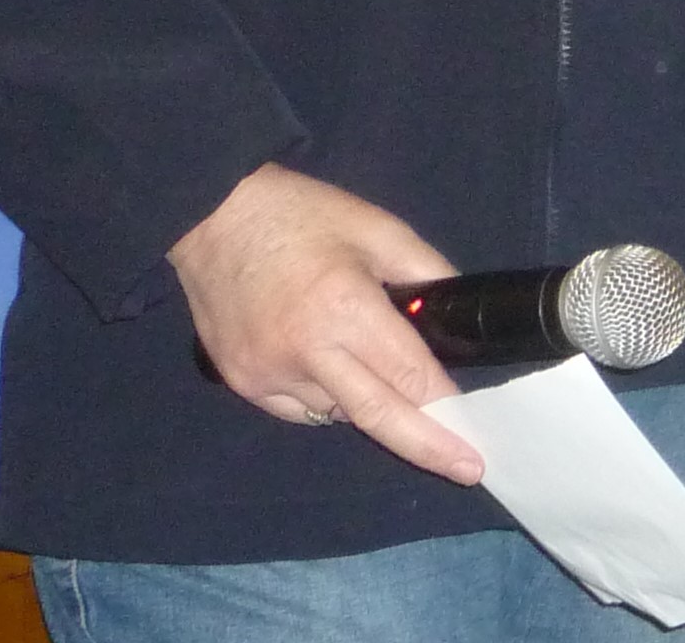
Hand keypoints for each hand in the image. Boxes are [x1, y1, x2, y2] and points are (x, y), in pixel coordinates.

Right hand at [168, 161, 484, 484]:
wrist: (209, 215)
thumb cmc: (299, 213)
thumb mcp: (376, 227)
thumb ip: (423, 269)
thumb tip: (456, 310)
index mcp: (343, 308)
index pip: (408, 375)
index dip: (445, 405)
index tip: (475, 435)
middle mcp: (305, 353)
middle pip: (378, 416)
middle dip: (428, 447)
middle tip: (469, 471)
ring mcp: (268, 375)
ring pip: (338, 412)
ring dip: (368, 402)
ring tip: (372, 365)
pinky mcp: (243, 383)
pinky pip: (300, 409)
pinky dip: (326, 397)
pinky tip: (328, 364)